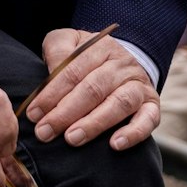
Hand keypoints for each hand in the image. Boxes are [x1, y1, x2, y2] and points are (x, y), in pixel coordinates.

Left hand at [27, 29, 159, 150]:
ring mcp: (139, 85)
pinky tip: (115, 145)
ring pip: (119, 104)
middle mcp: (122, 65)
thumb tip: (50, 74)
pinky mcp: (152, 105)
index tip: (33, 113)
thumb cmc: (87, 57)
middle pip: (93, 88)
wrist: (125, 60)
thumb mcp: (69, 41)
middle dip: (66, 112)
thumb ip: (57, 50)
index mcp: (100, 47)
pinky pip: (148, 119)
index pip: (73, 70)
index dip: (51, 93)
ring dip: (94, 123)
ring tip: (73, 139)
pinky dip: (133, 133)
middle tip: (45, 132)